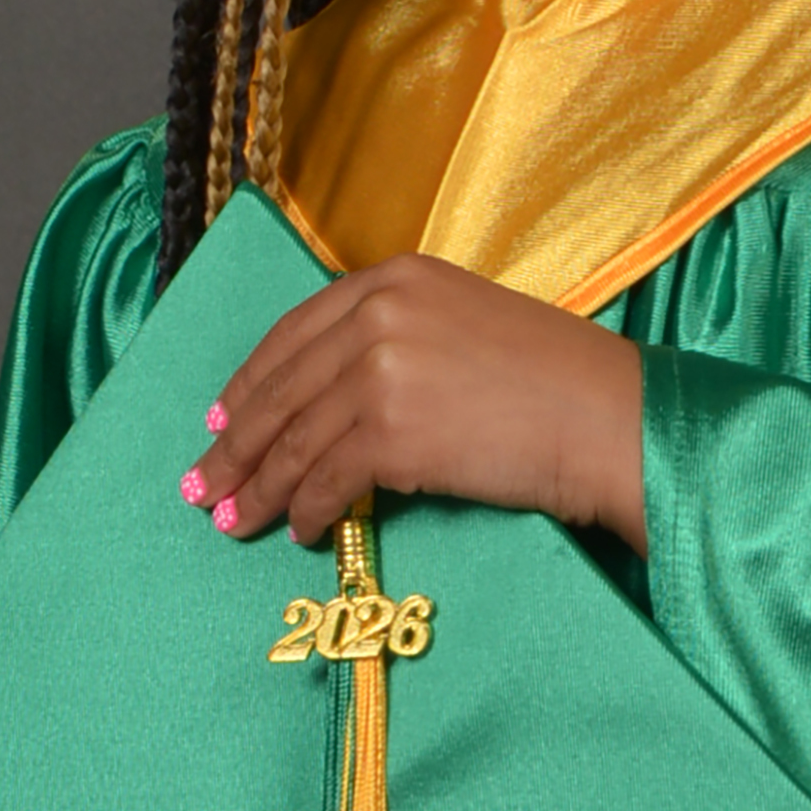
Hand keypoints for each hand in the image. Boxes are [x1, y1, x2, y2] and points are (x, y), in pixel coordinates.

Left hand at [186, 255, 647, 555]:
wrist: (609, 417)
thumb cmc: (557, 380)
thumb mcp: (468, 325)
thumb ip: (401, 340)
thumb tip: (337, 400)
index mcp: (396, 278)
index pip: (294, 333)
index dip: (248, 383)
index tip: (218, 419)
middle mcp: (379, 314)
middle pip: (281, 389)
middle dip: (234, 445)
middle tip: (202, 485)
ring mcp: (381, 371)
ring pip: (294, 440)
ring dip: (258, 488)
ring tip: (234, 520)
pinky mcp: (391, 431)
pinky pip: (325, 479)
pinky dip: (306, 511)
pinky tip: (301, 532)